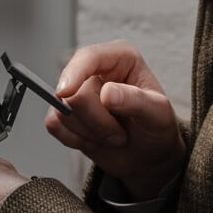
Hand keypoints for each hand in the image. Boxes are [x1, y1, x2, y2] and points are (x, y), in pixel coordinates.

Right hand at [45, 40, 185, 200]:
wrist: (148, 156)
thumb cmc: (156, 129)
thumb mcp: (158, 114)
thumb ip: (137, 101)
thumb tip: (107, 93)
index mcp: (120, 58)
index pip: (89, 57)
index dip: (75, 72)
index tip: (67, 93)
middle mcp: (95, 70)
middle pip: (74, 93)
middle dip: (98, 122)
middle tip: (120, 134)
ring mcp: (77, 92)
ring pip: (63, 111)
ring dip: (90, 133)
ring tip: (113, 136)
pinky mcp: (65, 113)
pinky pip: (54, 125)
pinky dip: (74, 139)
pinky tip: (95, 141)